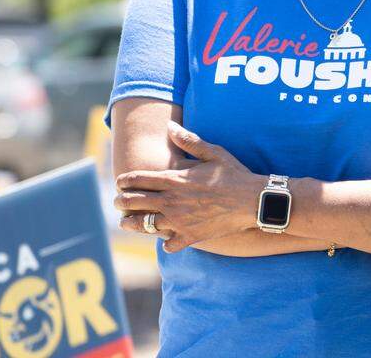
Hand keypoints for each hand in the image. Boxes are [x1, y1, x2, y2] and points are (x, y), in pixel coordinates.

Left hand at [114, 122, 266, 252]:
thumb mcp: (213, 152)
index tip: (120, 182)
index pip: (136, 180)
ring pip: (143, 226)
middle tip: (117, 202)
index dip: (123, 181)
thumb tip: (170, 126)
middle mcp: (171, 202)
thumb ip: (189, 140)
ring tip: (126, 222)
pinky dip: (164, 241)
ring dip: (131, 223)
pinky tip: (165, 237)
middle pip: (133, 203)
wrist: (252, 200)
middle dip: (120, 202)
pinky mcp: (189, 236)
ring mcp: (178, 221)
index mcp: (173, 180)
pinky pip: (168, 244)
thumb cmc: (234, 174)